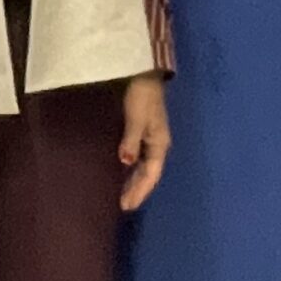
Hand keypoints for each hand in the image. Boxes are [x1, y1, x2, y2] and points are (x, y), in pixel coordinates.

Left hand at [118, 72, 170, 210]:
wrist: (145, 73)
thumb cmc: (141, 96)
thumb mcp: (136, 118)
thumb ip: (131, 141)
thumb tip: (126, 162)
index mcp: (159, 144)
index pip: (151, 175)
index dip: (140, 191)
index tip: (127, 206)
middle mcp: (157, 144)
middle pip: (148, 173)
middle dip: (137, 190)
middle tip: (122, 206)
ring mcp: (150, 138)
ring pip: (143, 166)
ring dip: (133, 181)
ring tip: (121, 195)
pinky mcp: (142, 131)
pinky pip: (138, 157)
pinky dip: (131, 168)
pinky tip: (122, 172)